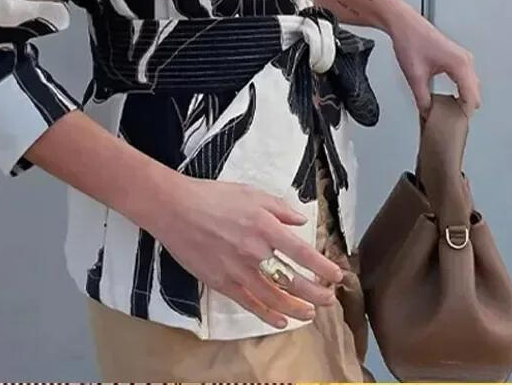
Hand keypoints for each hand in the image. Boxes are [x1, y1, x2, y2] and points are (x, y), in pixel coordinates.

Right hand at [147, 173, 342, 328]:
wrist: (175, 209)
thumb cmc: (212, 196)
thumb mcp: (250, 192)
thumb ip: (278, 206)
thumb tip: (301, 220)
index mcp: (265, 226)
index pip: (303, 253)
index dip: (323, 267)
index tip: (336, 275)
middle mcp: (256, 252)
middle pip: (294, 281)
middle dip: (316, 293)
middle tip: (328, 299)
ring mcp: (239, 271)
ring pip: (276, 298)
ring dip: (297, 309)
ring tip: (310, 313)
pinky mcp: (222, 283)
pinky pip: (251, 304)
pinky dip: (268, 315)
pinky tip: (281, 320)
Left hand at [388, 5, 481, 117]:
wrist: (403, 23)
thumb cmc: (410, 41)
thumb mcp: (415, 76)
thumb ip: (423, 99)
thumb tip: (427, 114)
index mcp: (460, 65)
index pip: (471, 98)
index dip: (462, 115)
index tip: (453, 125)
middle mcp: (466, 60)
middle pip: (474, 94)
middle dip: (463, 108)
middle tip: (447, 120)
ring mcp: (463, 58)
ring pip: (471, 87)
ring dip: (462, 99)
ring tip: (446, 111)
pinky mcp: (457, 57)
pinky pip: (465, 79)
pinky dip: (460, 90)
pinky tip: (447, 98)